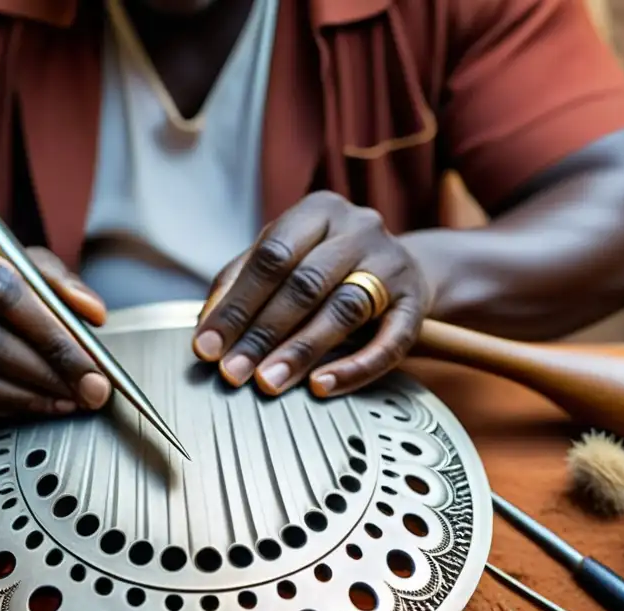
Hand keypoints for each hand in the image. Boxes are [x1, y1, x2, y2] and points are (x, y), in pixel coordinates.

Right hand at [0, 234, 111, 424]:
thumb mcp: (13, 265)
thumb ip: (57, 283)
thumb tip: (93, 314)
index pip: (0, 291)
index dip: (51, 331)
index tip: (92, 362)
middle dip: (50, 372)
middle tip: (90, 391)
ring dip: (29, 398)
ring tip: (68, 402)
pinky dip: (2, 413)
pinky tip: (32, 408)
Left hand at [192, 191, 431, 397]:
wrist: (402, 270)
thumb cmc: (326, 267)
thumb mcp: (285, 258)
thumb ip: (242, 281)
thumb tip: (207, 325)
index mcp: (319, 211)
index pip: (270, 256)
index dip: (237, 304)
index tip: (208, 346)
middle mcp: (360, 229)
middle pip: (305, 283)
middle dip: (263, 332)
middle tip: (233, 372)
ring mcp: (393, 264)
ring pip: (343, 309)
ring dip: (301, 350)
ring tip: (269, 382)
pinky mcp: (416, 303)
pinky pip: (389, 342)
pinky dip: (354, 368)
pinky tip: (321, 386)